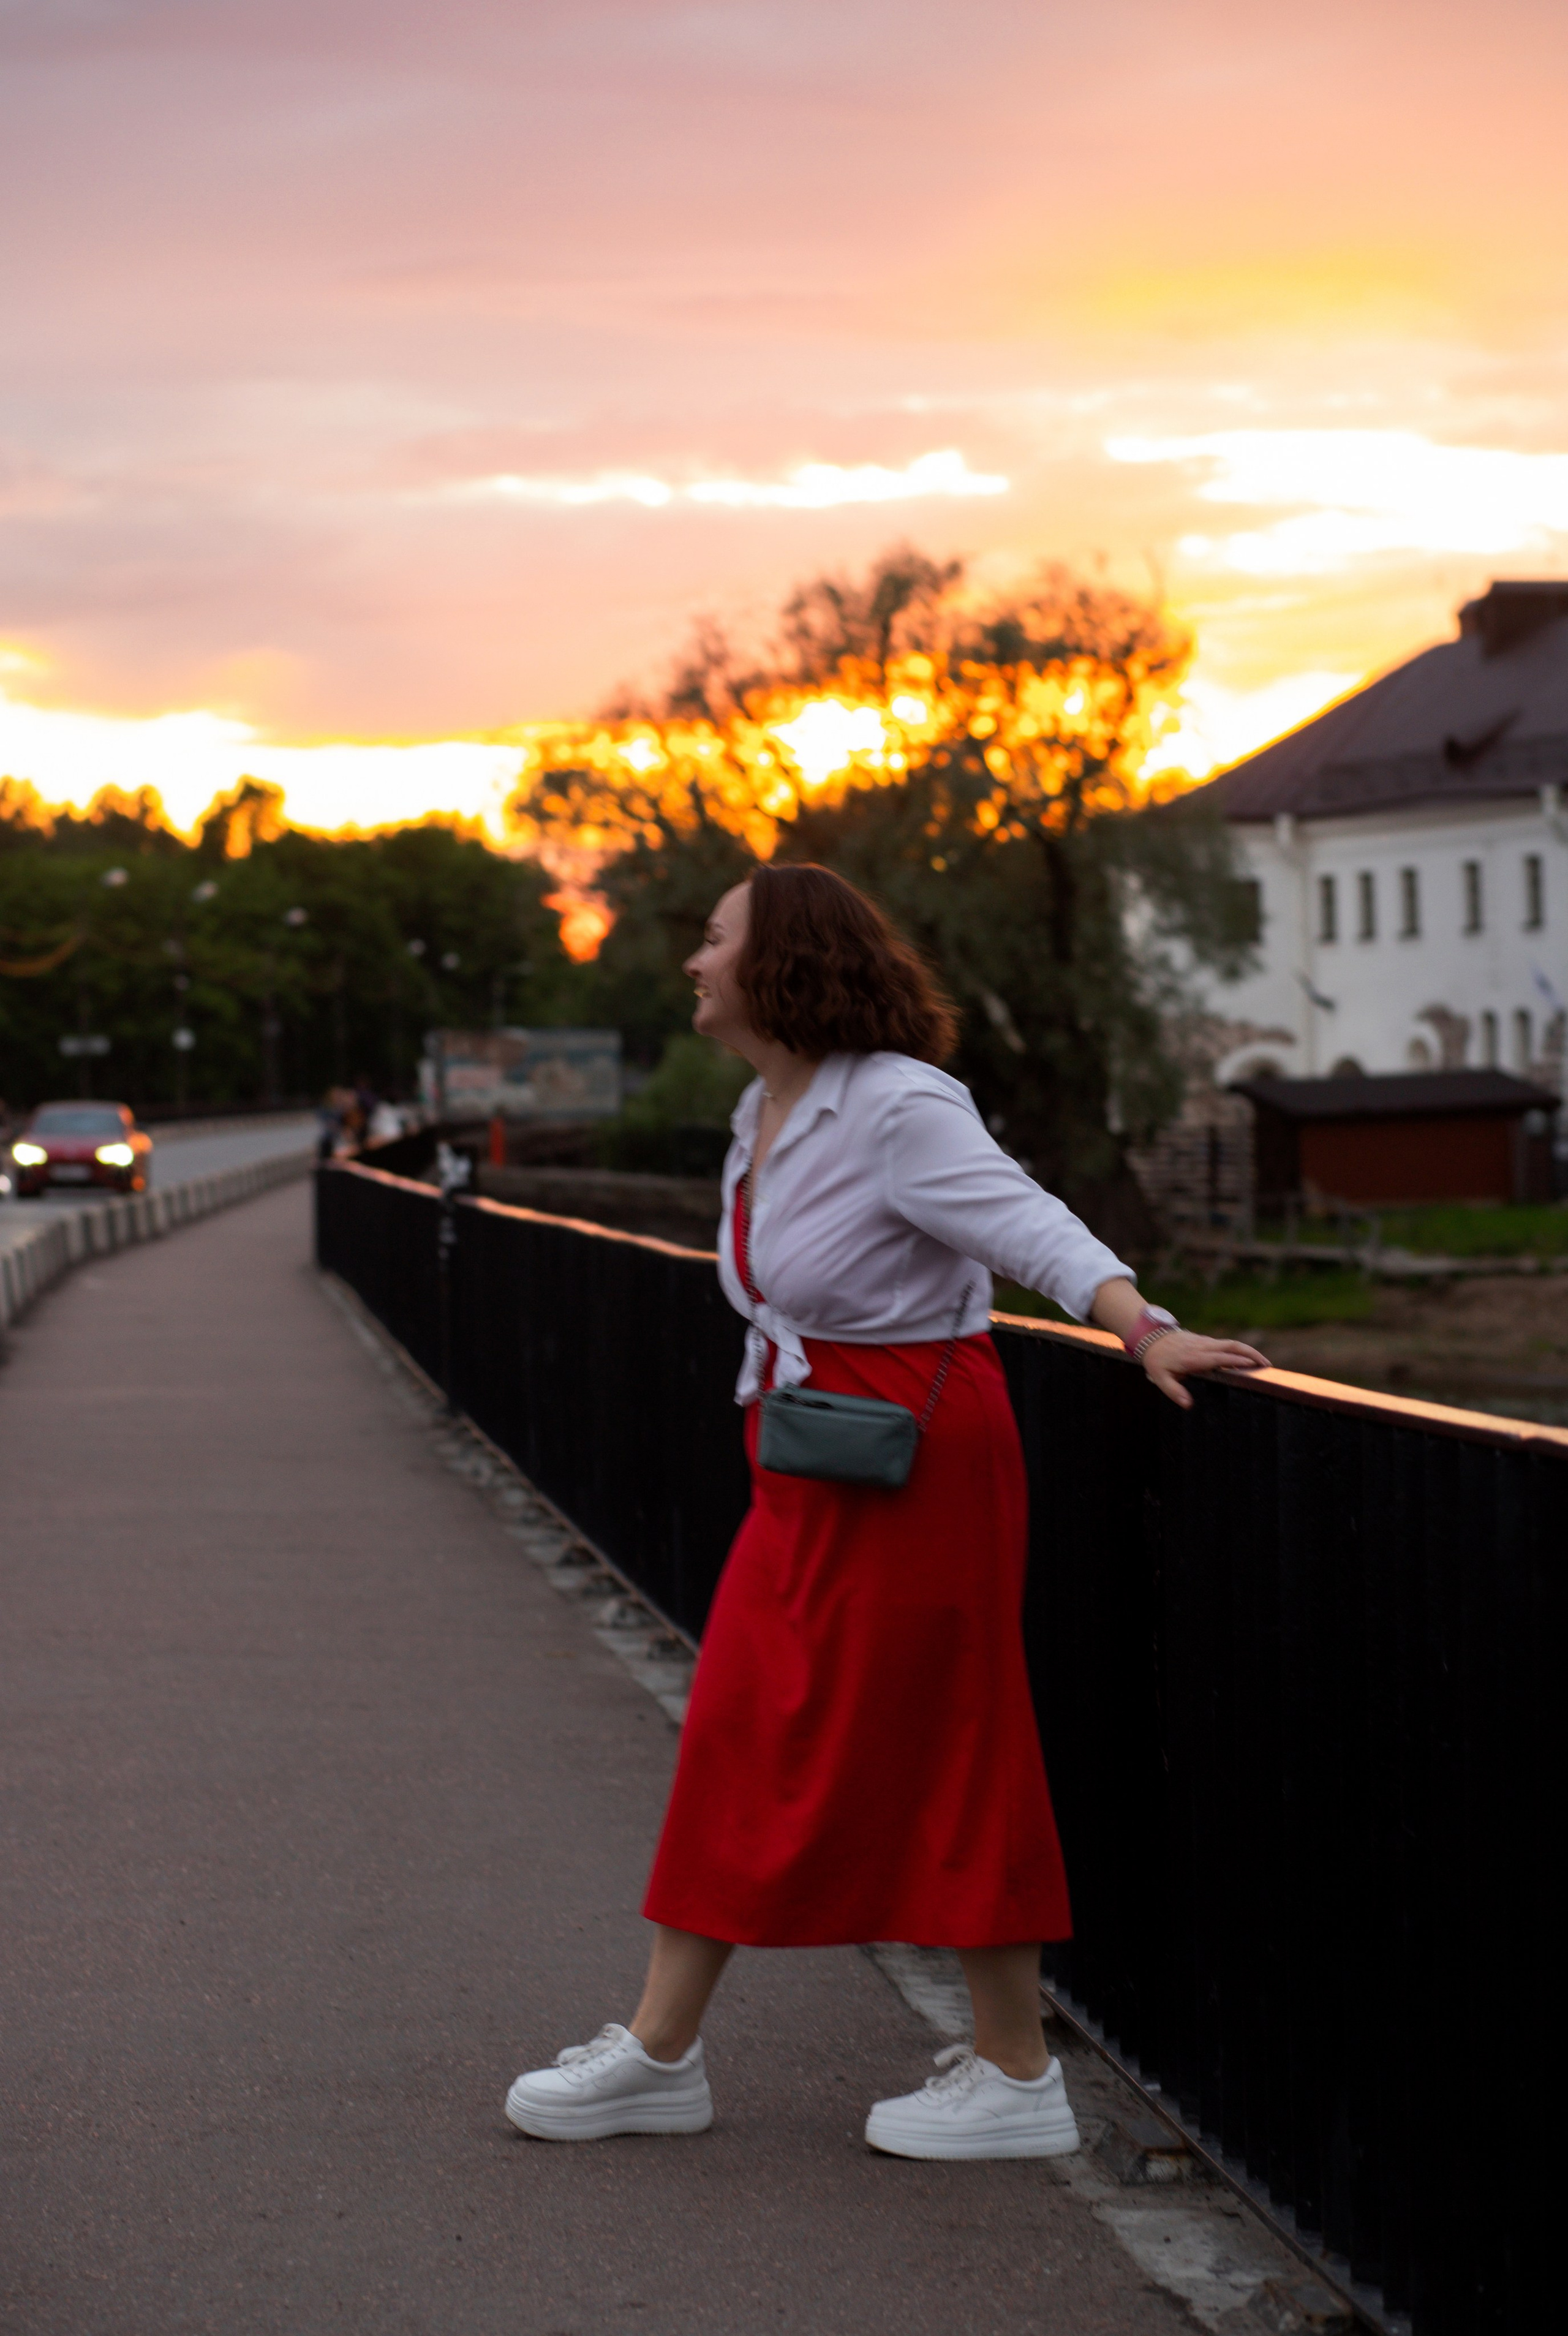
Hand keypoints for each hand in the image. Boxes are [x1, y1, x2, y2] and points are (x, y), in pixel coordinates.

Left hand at [1141, 1329, 1267, 1409]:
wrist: (1150, 1337)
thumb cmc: (1157, 1361)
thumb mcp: (1160, 1378)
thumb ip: (1174, 1392)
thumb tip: (1188, 1405)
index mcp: (1194, 1358)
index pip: (1220, 1358)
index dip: (1237, 1361)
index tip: (1254, 1366)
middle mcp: (1203, 1347)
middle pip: (1232, 1346)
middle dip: (1251, 1354)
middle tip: (1267, 1365)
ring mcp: (1205, 1342)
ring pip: (1231, 1343)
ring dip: (1248, 1350)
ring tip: (1263, 1362)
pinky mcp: (1205, 1340)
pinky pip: (1225, 1344)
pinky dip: (1239, 1350)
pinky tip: (1246, 1360)